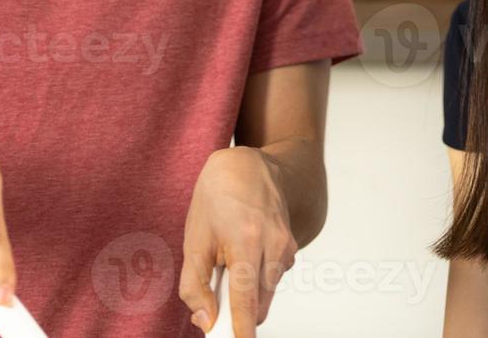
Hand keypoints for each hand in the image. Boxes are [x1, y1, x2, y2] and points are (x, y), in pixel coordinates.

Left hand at [179, 147, 297, 335]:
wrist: (249, 165)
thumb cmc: (218, 197)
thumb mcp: (194, 239)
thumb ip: (195, 285)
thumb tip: (206, 320)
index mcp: (247, 241)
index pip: (246, 298)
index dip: (242, 328)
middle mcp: (274, 245)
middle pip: (260, 302)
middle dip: (239, 310)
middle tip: (216, 289)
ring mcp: (288, 246)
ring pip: (267, 291)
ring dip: (248, 291)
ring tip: (230, 258)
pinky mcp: (293, 247)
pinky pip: (274, 277)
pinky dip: (258, 277)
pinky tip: (246, 251)